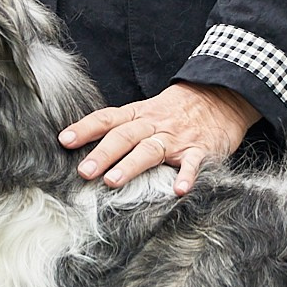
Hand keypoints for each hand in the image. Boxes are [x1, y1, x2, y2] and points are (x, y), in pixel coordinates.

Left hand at [60, 81, 259, 193]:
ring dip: (131, 165)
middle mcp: (154, 125)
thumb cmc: (177, 110)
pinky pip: (193, 163)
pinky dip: (187, 176)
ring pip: (150, 150)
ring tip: (113, 182)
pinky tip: (179, 190)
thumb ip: (122, 127)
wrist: (222, 96)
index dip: (85, 128)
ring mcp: (177, 138)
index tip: (64, 140)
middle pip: (124, 137)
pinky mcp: (200, 149)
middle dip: (102, 154)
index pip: (107, 119)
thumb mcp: (147, 111)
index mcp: (139, 115)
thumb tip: (86, 145)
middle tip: (83, 172)